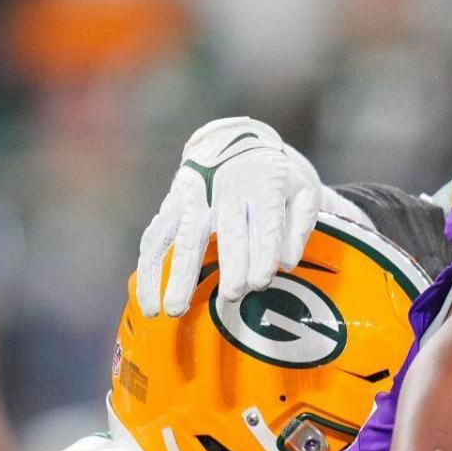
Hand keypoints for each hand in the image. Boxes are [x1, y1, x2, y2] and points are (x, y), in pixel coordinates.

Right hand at [135, 117, 322, 316]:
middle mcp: (226, 189)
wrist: (235, 141)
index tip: (260, 281)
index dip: (263, 252)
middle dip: (230, 264)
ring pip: (184, 238)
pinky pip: (156, 239)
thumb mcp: (302, 190)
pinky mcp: (171, 206)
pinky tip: (150, 303)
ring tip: (174, 309)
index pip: (265, 222)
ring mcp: (194, 197)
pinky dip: (149, 272)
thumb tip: (287, 262)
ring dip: (178, 275)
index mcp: (264, 183)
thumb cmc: (275, 178)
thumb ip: (300, 226)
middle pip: (228, 231)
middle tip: (232, 295)